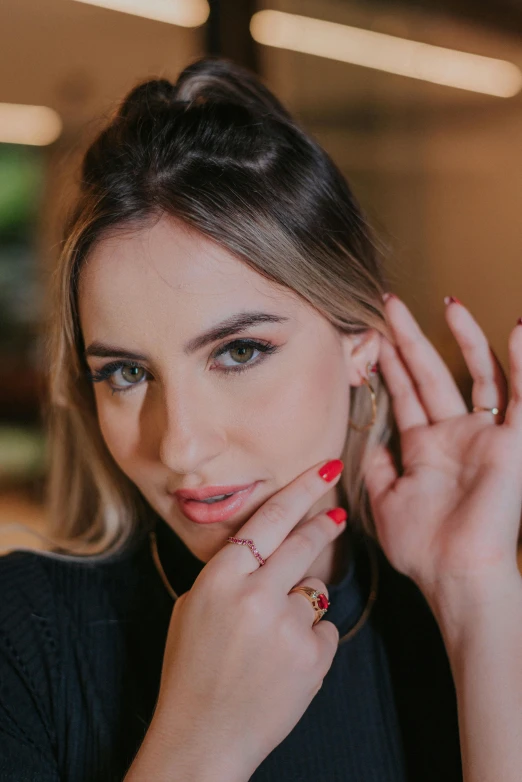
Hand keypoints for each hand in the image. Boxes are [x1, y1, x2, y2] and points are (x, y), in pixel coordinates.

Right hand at [149, 459, 345, 779]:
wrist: (204, 737)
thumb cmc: (191, 670)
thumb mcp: (193, 608)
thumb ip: (228, 573)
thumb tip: (267, 546)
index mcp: (218, 578)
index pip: (268, 519)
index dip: (300, 490)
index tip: (324, 470)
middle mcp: (254, 595)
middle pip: (303, 542)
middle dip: (324, 522)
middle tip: (337, 513)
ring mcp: (286, 627)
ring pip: (317, 589)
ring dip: (305, 600)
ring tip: (275, 634)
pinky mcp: (311, 658)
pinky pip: (325, 629)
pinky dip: (310, 639)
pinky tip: (284, 662)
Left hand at [365, 295, 521, 613]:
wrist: (456, 574)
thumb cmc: (423, 547)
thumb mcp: (386, 501)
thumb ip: (378, 467)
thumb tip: (368, 440)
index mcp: (426, 448)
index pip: (407, 394)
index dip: (391, 364)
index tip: (373, 334)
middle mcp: (456, 435)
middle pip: (432, 373)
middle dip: (411, 337)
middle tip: (390, 303)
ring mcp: (486, 436)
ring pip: (479, 375)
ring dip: (465, 339)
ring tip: (449, 304)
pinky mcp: (514, 443)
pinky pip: (521, 396)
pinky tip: (517, 330)